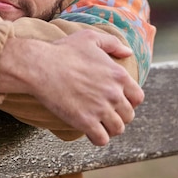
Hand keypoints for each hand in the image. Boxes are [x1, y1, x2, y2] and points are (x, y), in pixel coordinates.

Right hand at [0, 30, 143, 145]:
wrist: (40, 66)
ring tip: (98, 124)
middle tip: (105, 113)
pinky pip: (102, 139)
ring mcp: (101, 109)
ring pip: (117, 129)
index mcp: (118, 75)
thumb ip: (113, 43)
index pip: (137, 97)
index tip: (117, 101)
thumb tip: (128, 52)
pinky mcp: (86, 122)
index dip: (129, 101)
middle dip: (118, 115)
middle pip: (128, 115)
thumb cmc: (62, 51)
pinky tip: (89, 130)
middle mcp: (114, 93)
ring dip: (109, 128)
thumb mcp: (89, 38)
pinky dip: (97, 137)